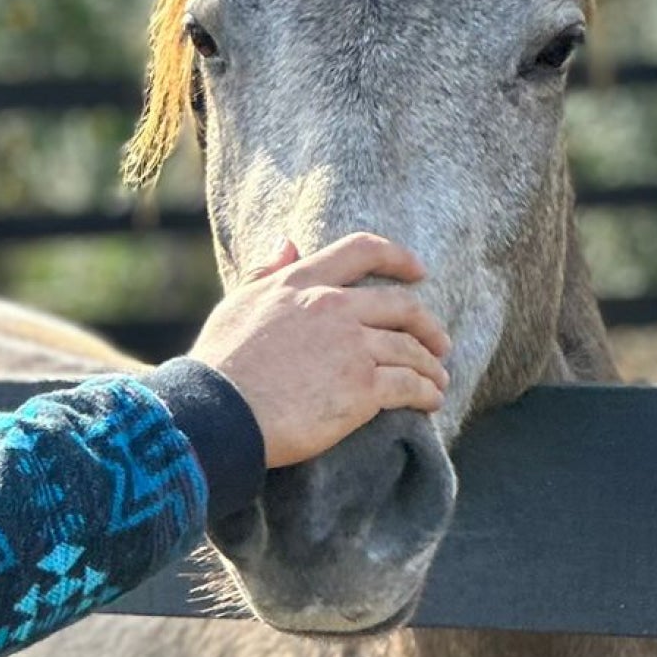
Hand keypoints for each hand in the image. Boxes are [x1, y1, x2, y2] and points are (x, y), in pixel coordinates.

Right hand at [189, 233, 451, 468]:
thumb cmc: (219, 364)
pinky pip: (410, 385)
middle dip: (427, 324)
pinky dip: (426, 393)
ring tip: (437, 381)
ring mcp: (352, 346)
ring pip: (411, 348)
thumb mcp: (237, 305)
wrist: (218, 413)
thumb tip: (287, 242)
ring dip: (431, 365)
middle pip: (400, 305)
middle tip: (438, 342)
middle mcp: (332, 307)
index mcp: (301, 284)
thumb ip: (265, 272)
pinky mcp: (364, 387)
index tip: (418, 271)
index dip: (398, 257)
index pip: (361, 252)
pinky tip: (430, 402)